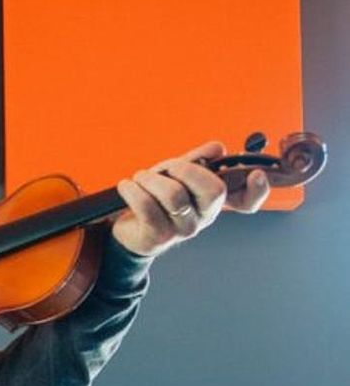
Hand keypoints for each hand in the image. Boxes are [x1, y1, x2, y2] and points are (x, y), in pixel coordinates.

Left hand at [111, 140, 270, 257]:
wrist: (128, 228)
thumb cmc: (155, 198)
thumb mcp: (176, 174)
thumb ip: (196, 160)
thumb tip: (218, 148)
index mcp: (212, 200)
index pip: (246, 202)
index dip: (257, 191)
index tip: (256, 174)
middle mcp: (204, 217)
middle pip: (213, 191)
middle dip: (186, 169)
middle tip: (167, 168)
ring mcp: (183, 229)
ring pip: (175, 195)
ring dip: (151, 178)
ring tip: (140, 178)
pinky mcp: (159, 236)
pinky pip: (147, 206)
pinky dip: (133, 190)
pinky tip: (128, 186)